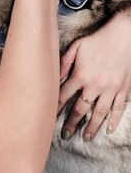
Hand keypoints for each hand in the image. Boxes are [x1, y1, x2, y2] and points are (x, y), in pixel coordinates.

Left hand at [58, 8, 130, 139]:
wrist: (124, 35)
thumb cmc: (98, 39)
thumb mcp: (77, 46)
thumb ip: (64, 62)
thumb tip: (54, 76)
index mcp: (80, 75)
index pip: (64, 96)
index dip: (56, 108)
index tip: (50, 118)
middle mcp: (94, 85)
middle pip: (80, 109)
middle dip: (71, 123)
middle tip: (66, 135)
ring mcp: (110, 89)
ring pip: (99, 113)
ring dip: (92, 127)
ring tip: (85, 137)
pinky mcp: (123, 89)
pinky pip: (118, 108)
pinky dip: (114, 120)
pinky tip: (109, 129)